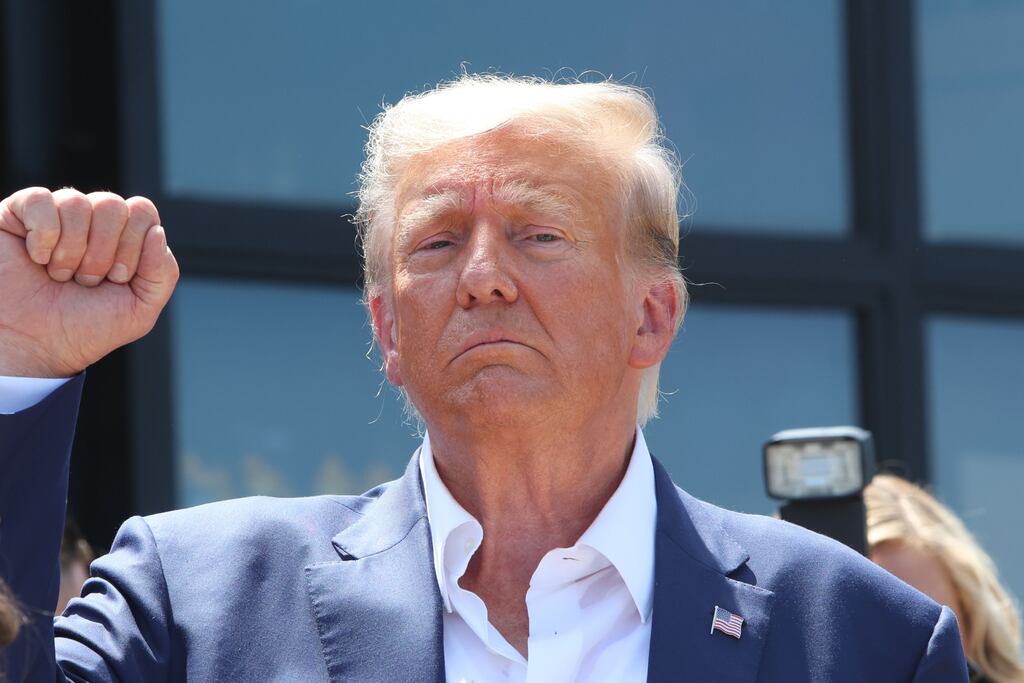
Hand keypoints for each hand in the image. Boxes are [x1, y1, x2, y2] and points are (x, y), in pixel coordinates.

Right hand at [0, 187, 178, 377]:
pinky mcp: (18, 213)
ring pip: (77, 203)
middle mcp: (91, 220)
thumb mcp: (140, 310)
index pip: (142, 211)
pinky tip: (37, 258)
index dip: (133, 247)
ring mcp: (56, 214)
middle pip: (112, 205)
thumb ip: (163, 273)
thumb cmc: (84, 328)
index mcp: (124, 237)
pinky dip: (43, 237)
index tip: (117, 279)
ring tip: (60, 275)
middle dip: (102, 253)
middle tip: (86, 280)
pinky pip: (40, 200)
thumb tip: (157, 230)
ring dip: (71, 251)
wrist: (32, 346)